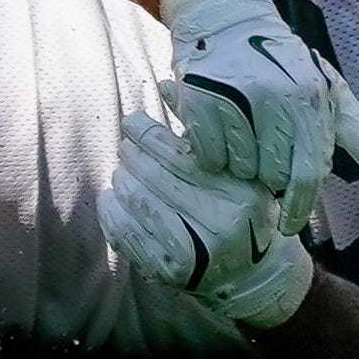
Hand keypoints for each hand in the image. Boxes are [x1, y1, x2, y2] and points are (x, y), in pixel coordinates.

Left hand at [100, 111, 315, 328]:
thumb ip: (201, 129)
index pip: (181, 155)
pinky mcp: (173, 273)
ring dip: (122, 182)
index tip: (132, 121)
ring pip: (141, 205)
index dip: (148, 134)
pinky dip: (113, 216)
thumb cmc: (239, 207)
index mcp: (240, 191)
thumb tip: (164, 85)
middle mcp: (223, 223)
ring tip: (120, 170)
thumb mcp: (233, 168)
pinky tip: (108, 200)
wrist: (250, 273)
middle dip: (132, 157)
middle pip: (157, 178)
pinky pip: (130, 238)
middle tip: (125, 146)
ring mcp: (198, 253)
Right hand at [155, 0, 358, 231]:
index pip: (309, 172)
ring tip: (242, 129)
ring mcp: (235, 97)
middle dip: (268, 173)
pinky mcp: (200, 99)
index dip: (299, 206)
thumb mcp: (330, 93)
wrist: (227, 18)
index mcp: (311, 97)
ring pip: (240, 169)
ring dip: (240, 163)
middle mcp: (275, 96)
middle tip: (263, 144)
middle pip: (271, 176)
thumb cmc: (286, 65)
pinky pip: (209, 156)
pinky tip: (218, 126)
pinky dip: (212, 153)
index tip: (288, 225)